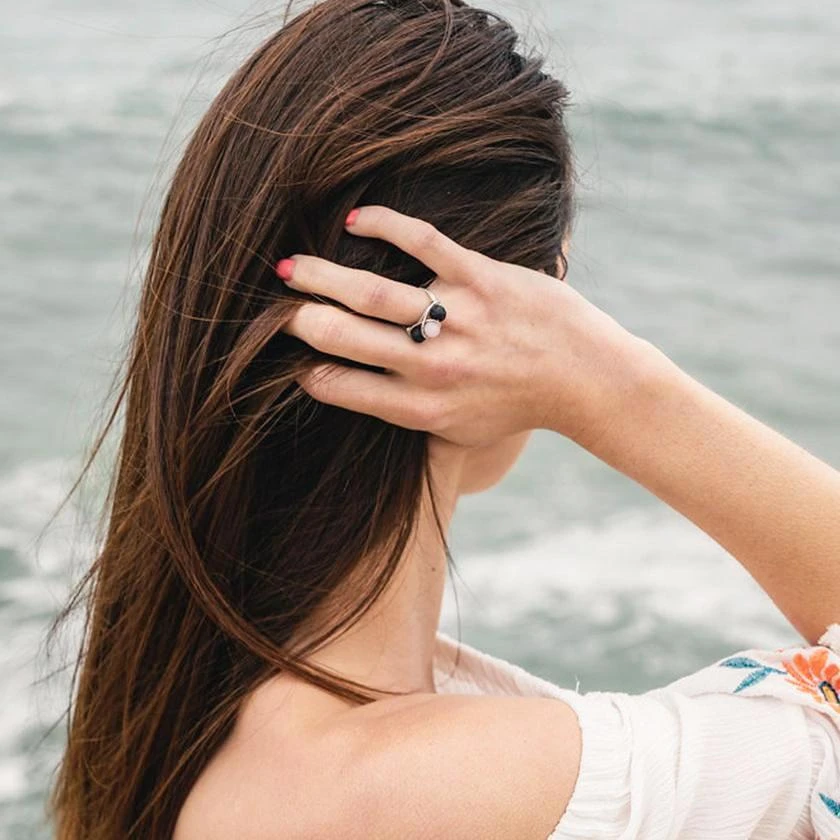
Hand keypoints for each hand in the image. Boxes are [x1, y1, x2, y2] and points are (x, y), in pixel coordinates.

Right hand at [278, 205, 648, 449]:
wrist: (584, 379)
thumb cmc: (516, 407)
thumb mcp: (459, 430)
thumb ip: (407, 414)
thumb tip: (352, 394)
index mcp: (420, 408)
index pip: (339, 386)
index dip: (303, 367)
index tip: (285, 353)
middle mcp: (431, 366)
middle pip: (342, 336)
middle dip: (297, 318)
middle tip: (275, 305)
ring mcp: (456, 319)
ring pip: (372, 291)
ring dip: (321, 274)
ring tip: (289, 266)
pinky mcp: (481, 278)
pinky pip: (423, 243)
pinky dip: (384, 224)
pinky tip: (354, 218)